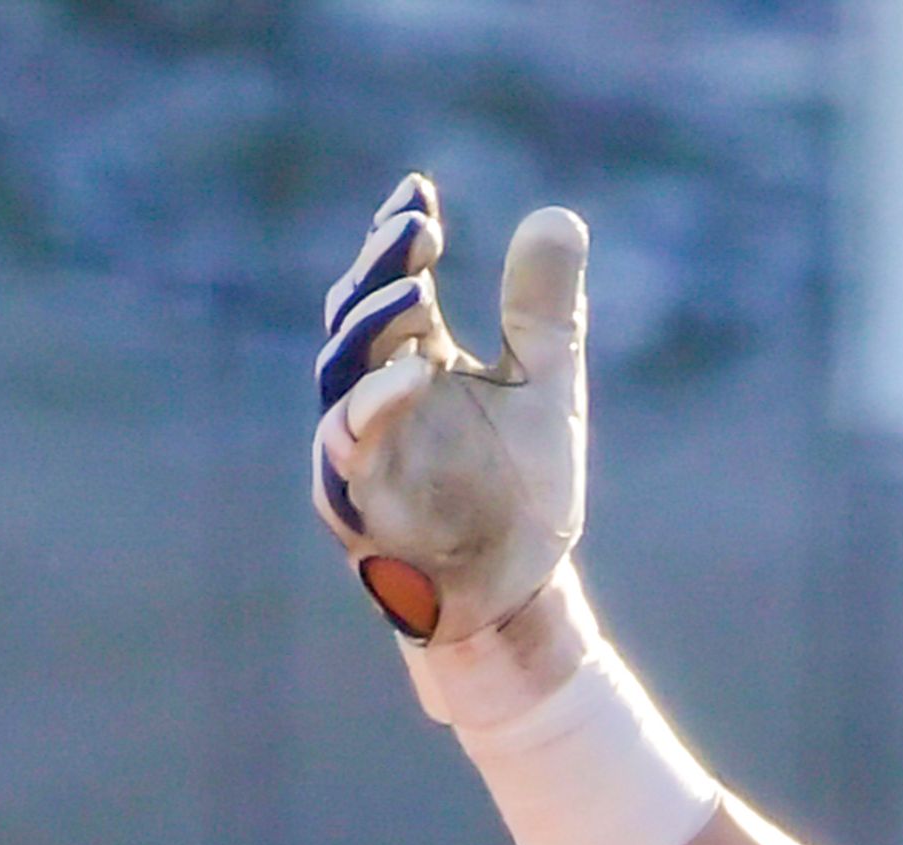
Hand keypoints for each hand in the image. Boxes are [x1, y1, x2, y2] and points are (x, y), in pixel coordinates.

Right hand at [308, 175, 588, 646]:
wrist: (518, 593)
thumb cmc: (518, 494)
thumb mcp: (545, 387)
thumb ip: (543, 310)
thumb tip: (559, 213)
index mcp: (413, 360)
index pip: (393, 283)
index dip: (397, 237)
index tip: (418, 192)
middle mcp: (377, 395)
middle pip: (358, 315)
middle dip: (382, 269)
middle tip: (414, 224)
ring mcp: (362, 447)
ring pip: (343, 372)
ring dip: (372, 327)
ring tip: (414, 289)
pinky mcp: (360, 500)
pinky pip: (354, 446)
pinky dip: (377, 406)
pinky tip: (416, 373)